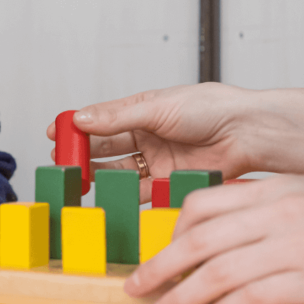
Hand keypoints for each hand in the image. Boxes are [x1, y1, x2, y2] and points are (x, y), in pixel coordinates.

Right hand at [47, 83, 257, 180]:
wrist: (247, 132)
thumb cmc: (210, 107)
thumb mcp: (157, 107)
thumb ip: (117, 117)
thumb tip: (80, 118)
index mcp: (142, 111)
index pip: (101, 119)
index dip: (77, 126)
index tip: (55, 133)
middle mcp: (147, 135)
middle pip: (106, 147)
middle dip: (83, 154)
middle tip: (63, 161)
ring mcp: (158, 160)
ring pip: (119, 170)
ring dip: (99, 175)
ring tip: (79, 180)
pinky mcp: (170, 182)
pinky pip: (141, 192)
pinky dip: (124, 195)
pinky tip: (110, 196)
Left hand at [124, 175, 303, 303]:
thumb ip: (271, 208)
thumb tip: (235, 230)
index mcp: (274, 191)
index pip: (201, 207)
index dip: (171, 233)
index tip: (159, 253)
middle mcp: (277, 214)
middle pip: (196, 242)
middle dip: (158, 268)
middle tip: (136, 288)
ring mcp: (294, 247)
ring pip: (214, 273)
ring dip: (179, 299)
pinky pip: (252, 299)